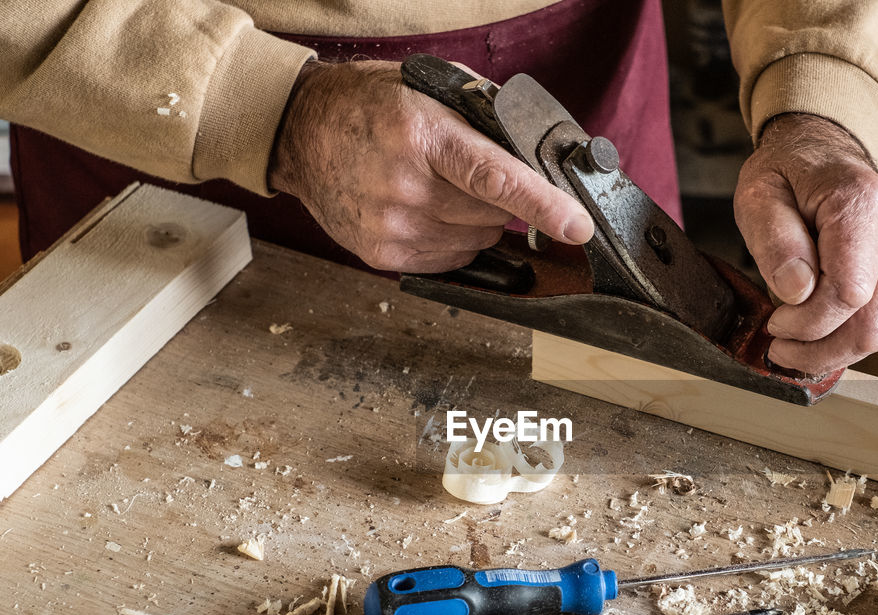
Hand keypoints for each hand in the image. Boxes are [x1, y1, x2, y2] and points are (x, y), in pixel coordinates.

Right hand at [269, 60, 593, 271]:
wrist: (300, 132)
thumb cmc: (370, 107)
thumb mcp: (429, 91)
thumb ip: (485, 119)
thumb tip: (537, 159)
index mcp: (423, 137)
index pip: (495, 178)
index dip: (543, 205)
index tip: (577, 227)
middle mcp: (405, 186)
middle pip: (493, 217)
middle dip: (496, 201)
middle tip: (462, 174)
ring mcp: (391, 226)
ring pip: (476, 242)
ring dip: (474, 223)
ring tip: (437, 190)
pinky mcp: (382, 254)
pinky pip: (449, 260)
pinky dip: (451, 240)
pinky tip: (425, 212)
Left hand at [733, 113, 877, 374]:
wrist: (824, 155)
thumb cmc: (789, 176)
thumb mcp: (758, 196)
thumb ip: (774, 241)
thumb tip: (798, 291)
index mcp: (862, 203)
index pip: (848, 293)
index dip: (807, 323)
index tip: (774, 321)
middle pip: (869, 326)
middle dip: (817, 349)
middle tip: (777, 346)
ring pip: (876, 334)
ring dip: (828, 347)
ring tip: (791, 332)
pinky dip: (842, 335)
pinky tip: (816, 320)